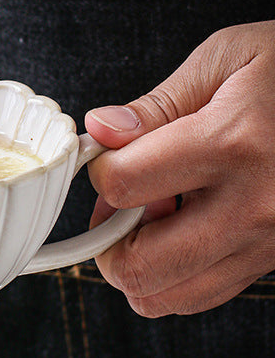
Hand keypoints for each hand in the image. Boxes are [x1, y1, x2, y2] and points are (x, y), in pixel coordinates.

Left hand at [84, 20, 274, 316]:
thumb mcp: (229, 59)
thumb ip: (156, 105)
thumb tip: (99, 132)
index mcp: (234, 142)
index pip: (123, 185)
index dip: (100, 171)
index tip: (110, 159)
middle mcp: (253, 206)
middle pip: (135, 266)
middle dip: (106, 241)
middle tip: (116, 210)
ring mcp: (266, 244)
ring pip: (160, 297)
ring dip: (135, 268)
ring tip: (150, 225)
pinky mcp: (270, 264)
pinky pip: (194, 297)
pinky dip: (168, 279)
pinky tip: (180, 238)